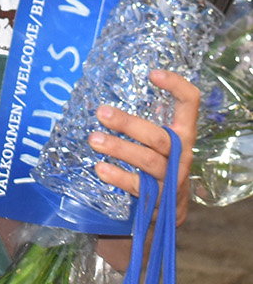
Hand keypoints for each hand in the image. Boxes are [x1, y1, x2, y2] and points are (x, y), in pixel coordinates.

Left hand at [88, 68, 198, 228]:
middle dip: (129, 124)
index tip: (153, 74)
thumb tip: (108, 101)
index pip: (190, 104)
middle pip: (158, 136)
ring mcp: (172, 176)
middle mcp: (182, 153)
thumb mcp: (159, 142)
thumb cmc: (159, 164)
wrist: (169, 209)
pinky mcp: (159, 197)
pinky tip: (99, 168)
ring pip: (147, 160)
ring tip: (93, 139)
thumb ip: (144, 124)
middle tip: (101, 112)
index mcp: (184, 134)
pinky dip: (118, 176)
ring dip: (119, 148)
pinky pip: (137, 185)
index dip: (177, 86)